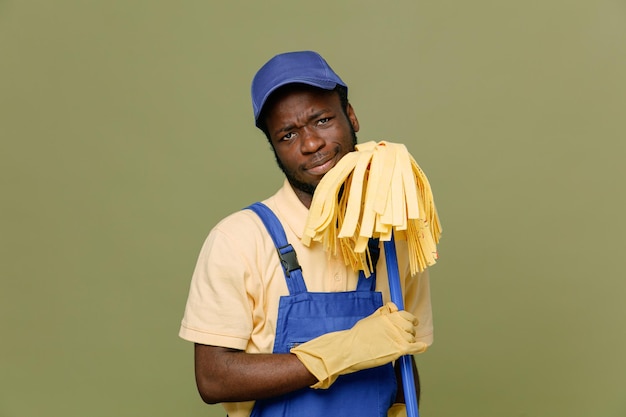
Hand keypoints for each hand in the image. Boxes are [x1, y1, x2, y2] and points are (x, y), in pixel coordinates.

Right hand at [291, 302, 427, 388]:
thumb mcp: (370, 319)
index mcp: (388, 316)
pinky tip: (422, 347)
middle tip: (404, 336)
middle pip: (410, 327)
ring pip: (411, 337)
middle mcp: (395, 324)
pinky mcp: (399, 349)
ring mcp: (398, 336)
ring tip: (402, 344)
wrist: (350, 349)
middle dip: (409, 331)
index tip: (412, 322)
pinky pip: (415, 347)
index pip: (406, 315)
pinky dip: (420, 347)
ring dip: (409, 341)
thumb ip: (382, 313)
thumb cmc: (357, 336)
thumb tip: (390, 307)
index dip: (410, 319)